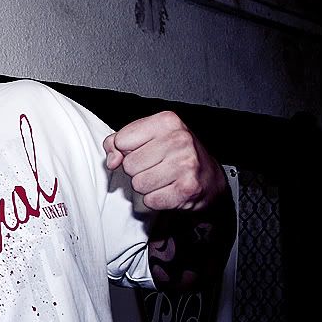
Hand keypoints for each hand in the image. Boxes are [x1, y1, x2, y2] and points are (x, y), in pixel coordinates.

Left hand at [103, 111, 225, 210]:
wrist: (209, 177)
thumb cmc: (174, 154)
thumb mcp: (146, 137)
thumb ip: (118, 142)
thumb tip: (112, 161)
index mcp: (167, 121)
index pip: (121, 141)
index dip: (126, 150)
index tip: (143, 151)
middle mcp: (179, 140)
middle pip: (129, 165)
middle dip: (137, 170)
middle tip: (156, 166)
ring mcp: (185, 164)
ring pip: (138, 184)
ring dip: (146, 186)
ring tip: (163, 178)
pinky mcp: (187, 188)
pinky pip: (150, 200)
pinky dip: (155, 199)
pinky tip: (169, 189)